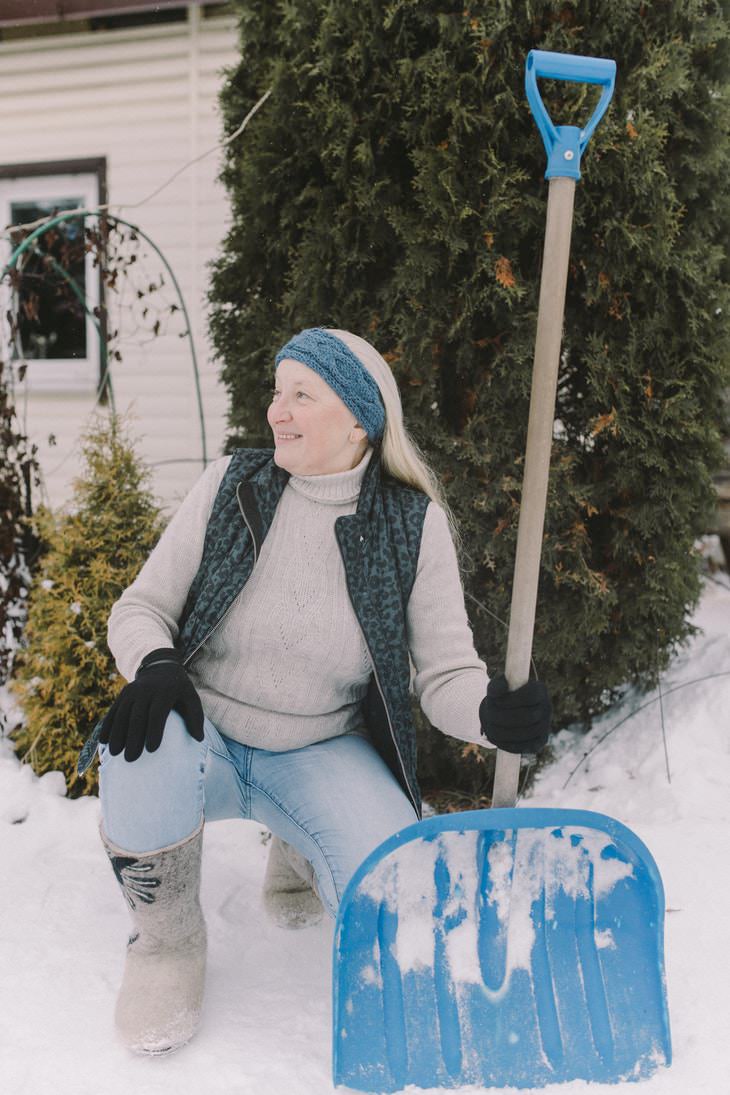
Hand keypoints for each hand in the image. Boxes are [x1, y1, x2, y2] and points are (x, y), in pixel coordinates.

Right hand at [99, 647, 203, 762]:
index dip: (154, 731)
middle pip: (137, 717)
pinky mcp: (122, 694)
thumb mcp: (191, 697)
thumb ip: (196, 717)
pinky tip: (103, 741)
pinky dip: (107, 725)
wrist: (161, 667)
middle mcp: (146, 691)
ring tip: (115, 753)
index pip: (157, 714)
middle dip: (133, 739)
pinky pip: (113, 711)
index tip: (152, 750)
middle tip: (131, 759)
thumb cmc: (179, 689)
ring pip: (122, 715)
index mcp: (164, 692)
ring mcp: (132, 691)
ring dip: (117, 734)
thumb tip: (199, 739)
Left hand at [479, 673, 550, 753]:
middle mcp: (547, 707)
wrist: (508, 710)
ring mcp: (546, 724)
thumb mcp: (496, 687)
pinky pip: (529, 746)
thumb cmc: (501, 696)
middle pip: (529, 716)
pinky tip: (499, 740)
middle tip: (490, 717)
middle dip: (506, 717)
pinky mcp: (542, 739)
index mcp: (539, 689)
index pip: (530, 695)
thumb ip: (497, 686)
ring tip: (492, 728)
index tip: (495, 701)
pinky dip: (513, 745)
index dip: (511, 700)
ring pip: (529, 733)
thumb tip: (502, 688)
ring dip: (507, 732)